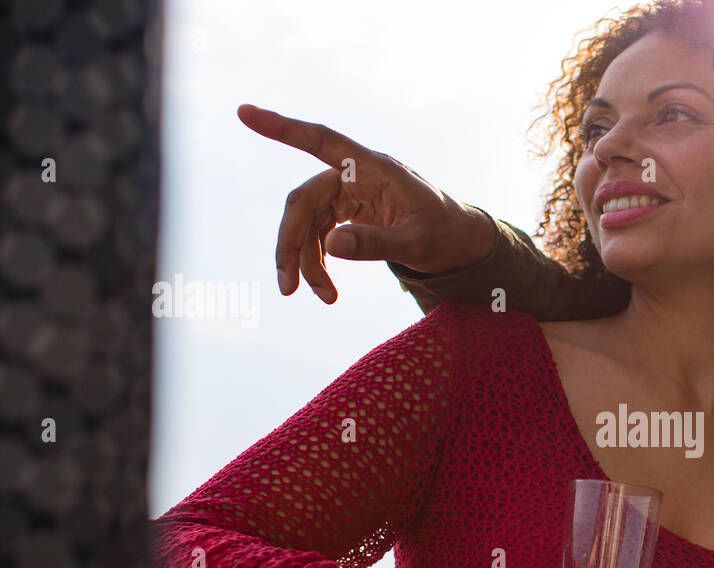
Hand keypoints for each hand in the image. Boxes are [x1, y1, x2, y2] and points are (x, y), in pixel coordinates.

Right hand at [236, 103, 495, 301]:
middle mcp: (354, 176)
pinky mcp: (347, 213)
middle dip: (291, 245)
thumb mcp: (417, 244)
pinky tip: (327, 290)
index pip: (322, 140)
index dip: (283, 128)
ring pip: (307, 224)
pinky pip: (319, 235)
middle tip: (288, 288)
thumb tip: (333, 245)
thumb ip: (378, 243)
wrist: (459, 243)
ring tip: (326, 298)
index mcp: (373, 168)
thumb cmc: (445, 235)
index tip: (244, 113)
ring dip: (307, 262)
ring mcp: (349, 195)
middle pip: (304, 202)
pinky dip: (318, 262)